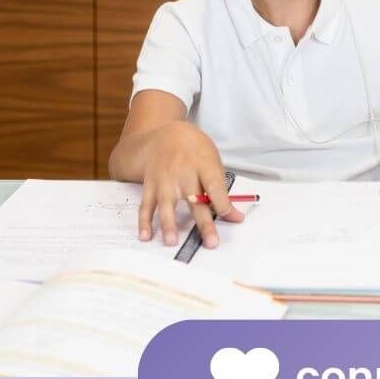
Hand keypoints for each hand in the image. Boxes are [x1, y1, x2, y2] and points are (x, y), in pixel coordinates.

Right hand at [135, 121, 244, 247]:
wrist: (167, 135)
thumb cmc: (196, 152)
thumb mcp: (214, 163)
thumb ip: (222, 191)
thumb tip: (234, 216)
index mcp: (204, 165)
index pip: (215, 187)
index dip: (223, 203)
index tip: (231, 217)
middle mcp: (183, 173)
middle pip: (195, 201)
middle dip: (204, 223)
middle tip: (211, 242)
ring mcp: (165, 180)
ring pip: (166, 204)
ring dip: (168, 224)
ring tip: (171, 242)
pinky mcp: (150, 186)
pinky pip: (146, 205)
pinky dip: (144, 221)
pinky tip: (146, 236)